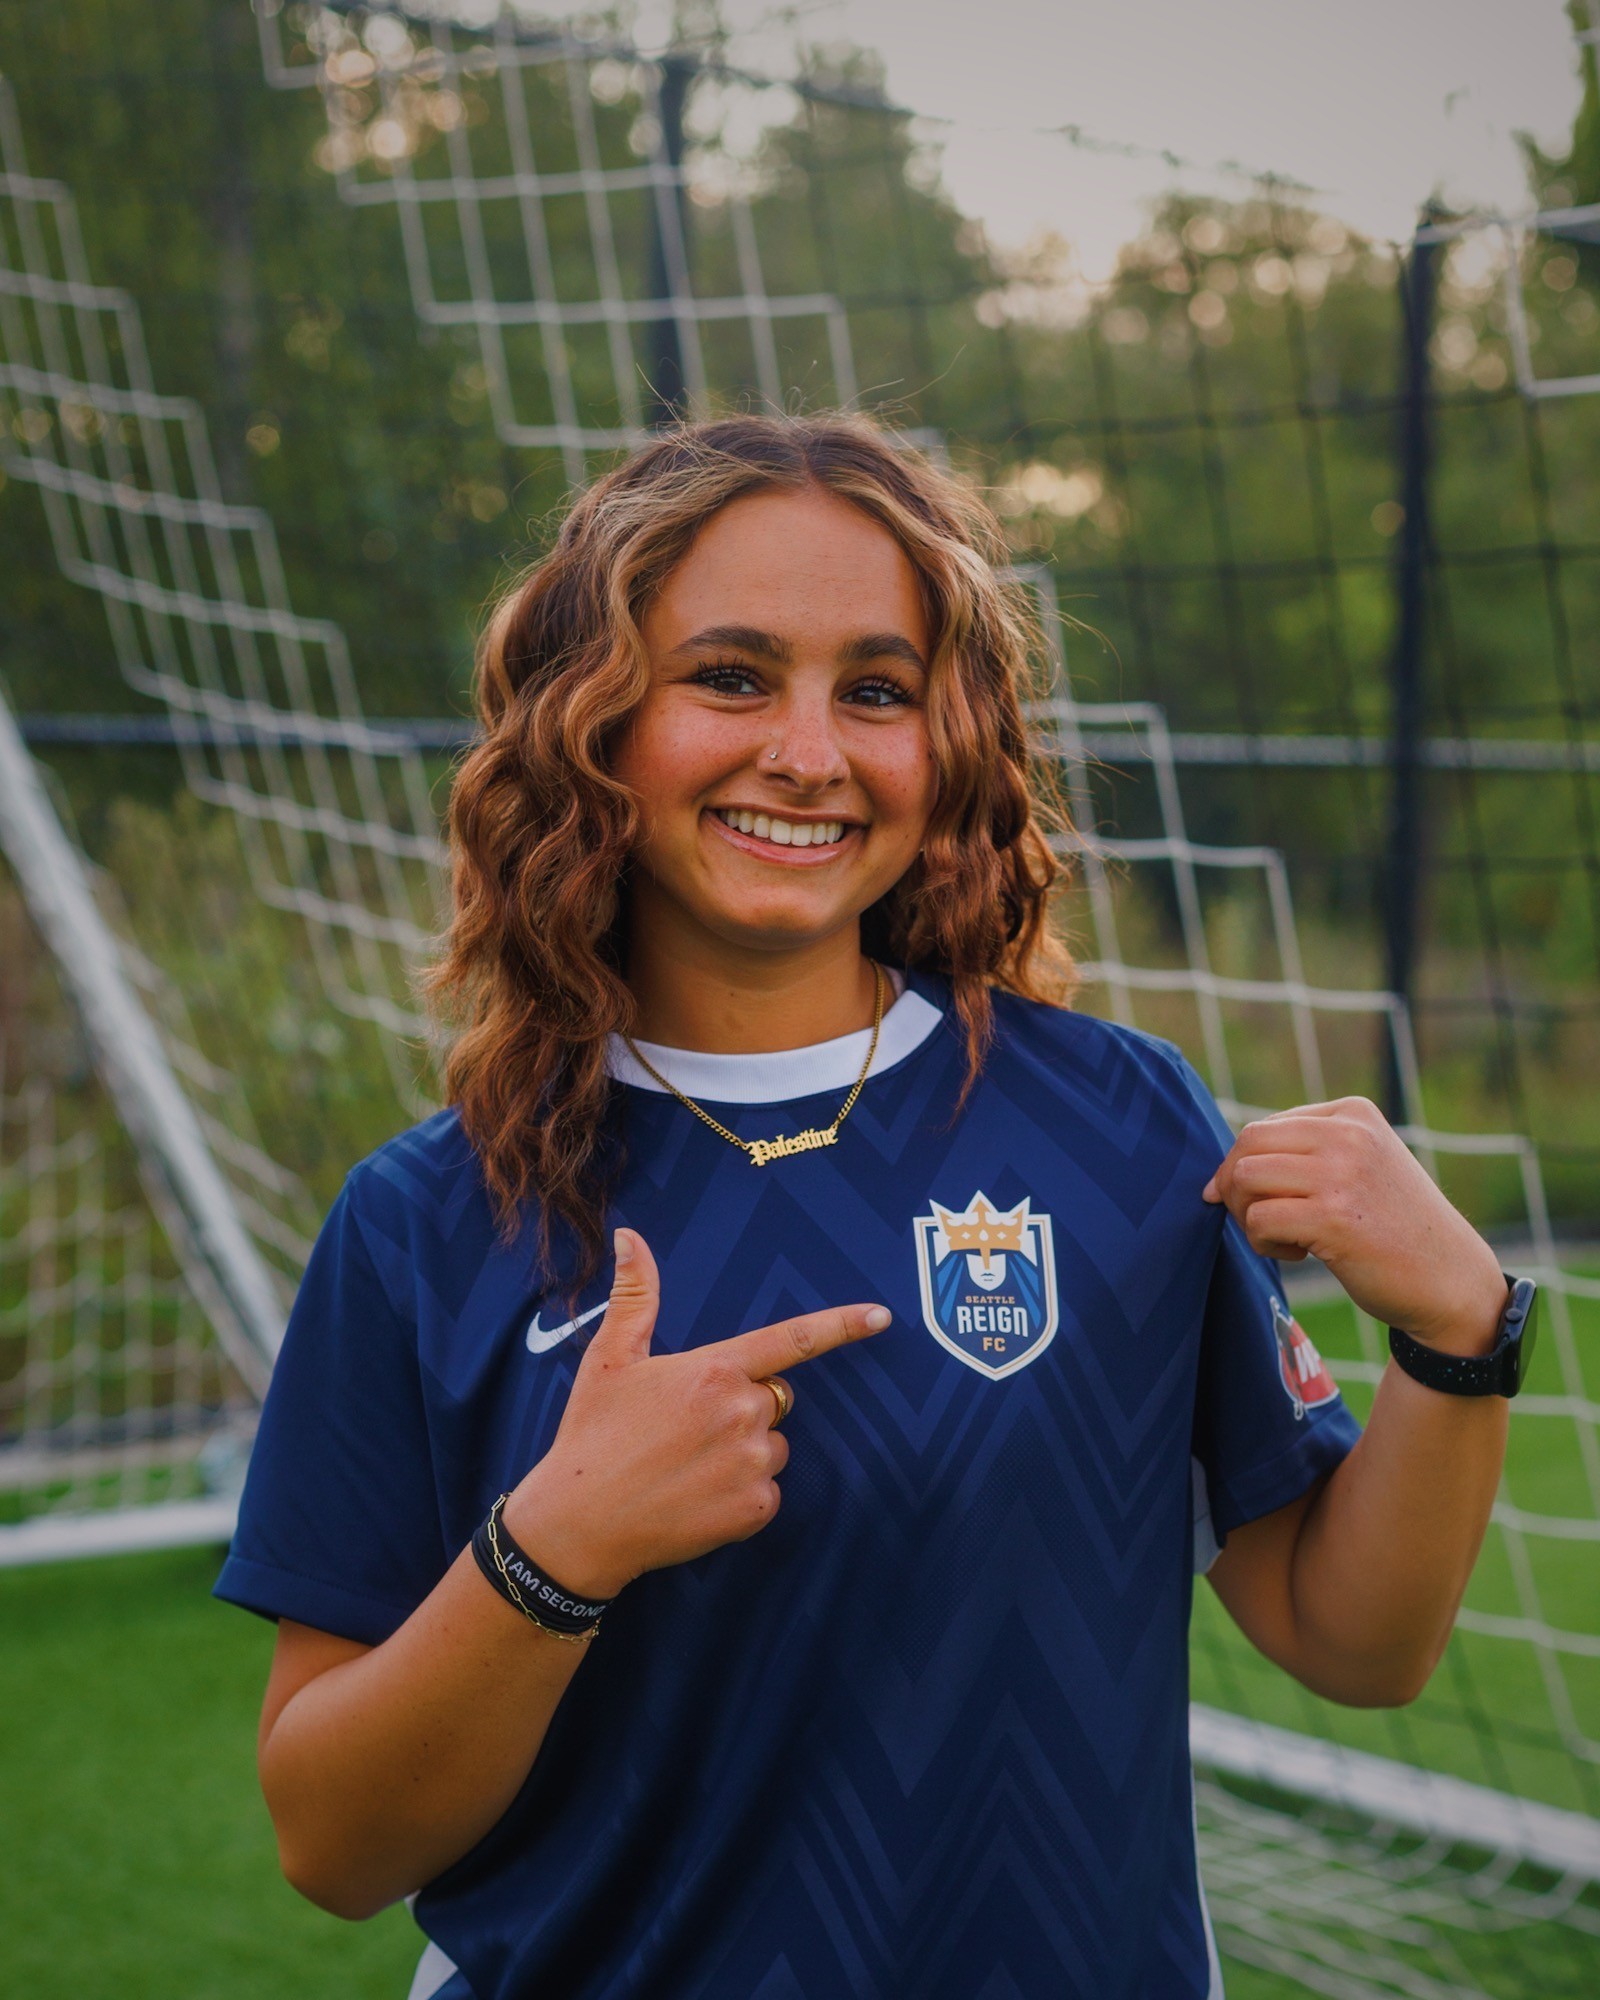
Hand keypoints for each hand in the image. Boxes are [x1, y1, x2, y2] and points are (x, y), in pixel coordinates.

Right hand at [504, 1228, 890, 1597]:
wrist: (580, 1524)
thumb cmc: (592, 1435)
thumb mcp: (610, 1358)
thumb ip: (636, 1295)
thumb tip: (631, 1235)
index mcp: (714, 1370)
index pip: (793, 1340)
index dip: (843, 1325)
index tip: (883, 1315)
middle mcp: (741, 1412)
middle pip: (775, 1399)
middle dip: (745, 1407)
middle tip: (687, 1428)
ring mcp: (752, 1463)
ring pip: (773, 1445)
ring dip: (745, 1451)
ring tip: (686, 1465)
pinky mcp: (754, 1509)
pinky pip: (767, 1490)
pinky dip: (741, 1494)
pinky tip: (696, 1497)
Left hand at [1202, 1097, 1506, 1355]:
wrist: (1450, 1278)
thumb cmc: (1395, 1226)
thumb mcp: (1361, 1166)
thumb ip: (1307, 1153)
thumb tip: (1220, 1174)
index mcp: (1353, 1114)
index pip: (1266, 1126)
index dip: (1244, 1165)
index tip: (1254, 1199)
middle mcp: (1348, 1135)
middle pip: (1247, 1144)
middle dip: (1233, 1185)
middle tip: (1252, 1219)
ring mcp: (1341, 1174)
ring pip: (1244, 1177)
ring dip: (1246, 1215)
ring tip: (1277, 1236)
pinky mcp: (1333, 1218)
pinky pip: (1259, 1219)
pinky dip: (1263, 1242)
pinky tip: (1297, 1255)